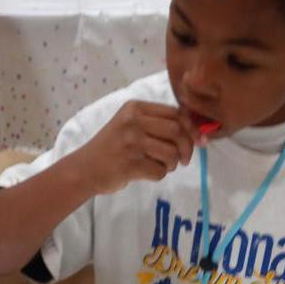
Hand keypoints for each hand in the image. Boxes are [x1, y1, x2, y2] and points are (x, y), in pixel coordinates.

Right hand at [78, 100, 196, 194]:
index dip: (192, 128)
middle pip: (177, 131)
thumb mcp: (130, 125)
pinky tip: (147, 172)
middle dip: (187, 148)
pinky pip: (160, 171)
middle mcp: (133, 121)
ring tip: (162, 165)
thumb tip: (196, 133)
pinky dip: (159, 175)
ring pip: (171, 153)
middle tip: (185, 160)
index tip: (200, 141)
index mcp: (135, 108)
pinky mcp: (130, 164)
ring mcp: (131, 142)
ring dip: (172, 164)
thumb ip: (157, 124)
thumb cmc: (112, 148)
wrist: (84, 169)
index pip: (176, 113)